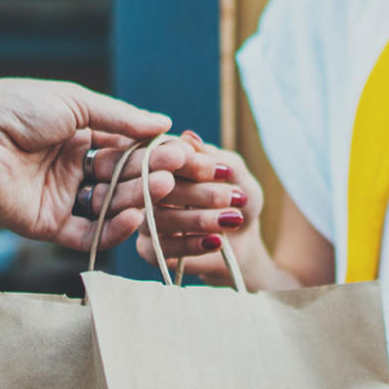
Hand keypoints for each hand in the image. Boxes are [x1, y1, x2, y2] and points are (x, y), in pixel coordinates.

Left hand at [0, 78, 191, 250]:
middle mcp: (74, 169)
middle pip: (122, 179)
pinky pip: (89, 234)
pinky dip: (113, 229)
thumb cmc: (14, 108)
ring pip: (110, 206)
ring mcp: (63, 199)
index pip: (126, 149)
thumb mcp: (73, 102)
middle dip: (149, 176)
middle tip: (177, 173)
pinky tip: (135, 217)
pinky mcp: (49, 226)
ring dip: (137, 200)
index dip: (152, 152)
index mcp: (79, 137)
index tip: (181, 153)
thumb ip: (119, 117)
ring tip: (161, 190)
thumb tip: (162, 121)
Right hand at [136, 131, 264, 282]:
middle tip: (234, 197)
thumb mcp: (237, 175)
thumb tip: (189, 139)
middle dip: (199, 192)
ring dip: (198, 219)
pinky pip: (160, 248)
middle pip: (159, 187)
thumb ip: (215, 158)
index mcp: (165, 161)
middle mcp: (147, 187)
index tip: (224, 172)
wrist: (244, 240)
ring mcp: (144, 218)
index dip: (193, 164)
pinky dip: (190, 244)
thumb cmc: (238, 199)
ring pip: (159, 218)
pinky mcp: (148, 249)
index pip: (165, 156)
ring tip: (232, 219)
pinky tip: (216, 241)